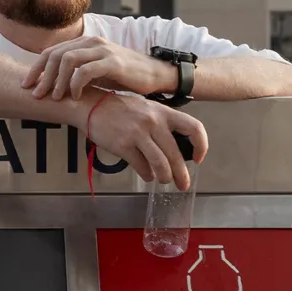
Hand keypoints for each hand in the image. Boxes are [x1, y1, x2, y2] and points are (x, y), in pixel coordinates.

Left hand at [21, 35, 174, 99]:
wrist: (154, 74)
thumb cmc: (123, 75)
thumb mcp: (95, 72)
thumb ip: (76, 73)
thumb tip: (51, 86)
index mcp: (84, 43)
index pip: (51, 52)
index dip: (36, 69)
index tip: (27, 85)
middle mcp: (90, 42)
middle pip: (55, 55)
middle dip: (42, 76)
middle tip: (36, 94)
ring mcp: (102, 50)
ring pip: (67, 60)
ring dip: (57, 80)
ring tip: (55, 97)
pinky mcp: (113, 61)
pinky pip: (85, 70)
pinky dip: (75, 84)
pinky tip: (74, 96)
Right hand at [83, 93, 207, 189]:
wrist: (90, 106)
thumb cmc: (117, 107)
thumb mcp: (145, 108)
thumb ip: (161, 123)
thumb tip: (174, 146)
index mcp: (162, 112)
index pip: (193, 127)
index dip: (201, 146)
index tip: (198, 158)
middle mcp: (153, 122)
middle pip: (175, 153)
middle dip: (181, 173)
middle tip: (183, 184)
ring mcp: (137, 133)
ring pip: (160, 163)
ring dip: (164, 176)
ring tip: (164, 180)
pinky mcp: (122, 145)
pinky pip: (141, 166)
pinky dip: (146, 174)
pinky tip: (147, 175)